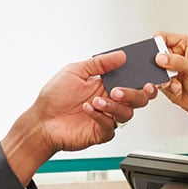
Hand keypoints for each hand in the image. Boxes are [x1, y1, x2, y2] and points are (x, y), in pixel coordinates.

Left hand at [1, 51, 155, 183]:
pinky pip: (111, 126)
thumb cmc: (54, 98)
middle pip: (138, 99)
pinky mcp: (101, 132)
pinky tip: (88, 109)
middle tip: (117, 91)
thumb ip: (100, 63)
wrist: (41, 121)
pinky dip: (100, 116)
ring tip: (96, 100)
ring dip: (113, 106)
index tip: (146, 79)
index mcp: (107, 85)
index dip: (144, 81)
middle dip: (132, 94)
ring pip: (126, 113)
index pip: (133, 82)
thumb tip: (120, 56)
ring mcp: (107, 118)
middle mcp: (110, 101)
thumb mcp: (75, 72)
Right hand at [154, 31, 187, 114]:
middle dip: (160, 65)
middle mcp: (173, 53)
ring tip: (177, 83)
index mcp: (183, 44)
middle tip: (170, 73)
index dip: (158, 46)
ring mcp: (167, 66)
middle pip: (155, 52)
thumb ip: (178, 61)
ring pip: (154, 68)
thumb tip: (160, 57)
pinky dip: (165, 86)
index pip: (162, 37)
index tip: (160, 57)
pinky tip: (177, 89)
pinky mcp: (162, 78)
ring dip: (165, 78)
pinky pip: (155, 79)